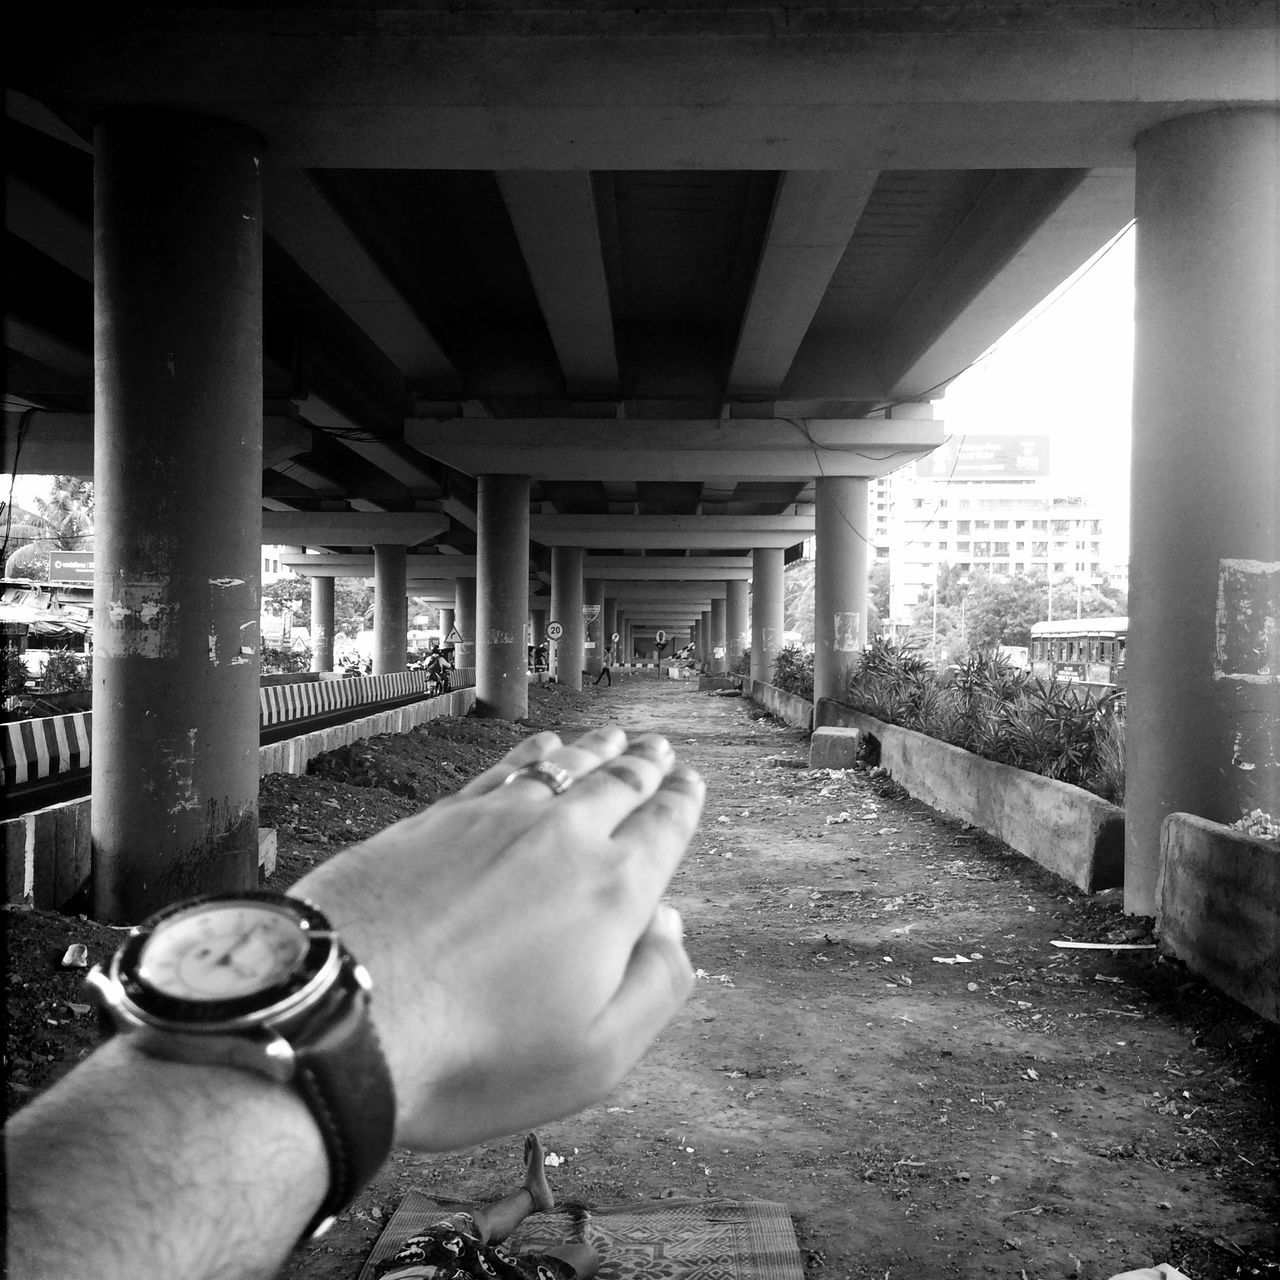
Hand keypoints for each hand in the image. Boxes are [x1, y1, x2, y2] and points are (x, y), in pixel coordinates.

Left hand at [292, 726, 703, 1149]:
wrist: (342, 1018)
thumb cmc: (472, 1053)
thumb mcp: (595, 1055)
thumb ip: (655, 985)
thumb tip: (673, 925)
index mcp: (611, 893)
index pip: (661, 831)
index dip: (681, 804)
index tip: (690, 783)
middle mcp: (562, 838)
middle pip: (616, 785)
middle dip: (645, 765)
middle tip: (660, 749)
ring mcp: (495, 820)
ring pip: (564, 767)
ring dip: (597, 749)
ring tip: (615, 736)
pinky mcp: (438, 818)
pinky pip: (503, 768)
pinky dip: (533, 752)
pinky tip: (543, 746)